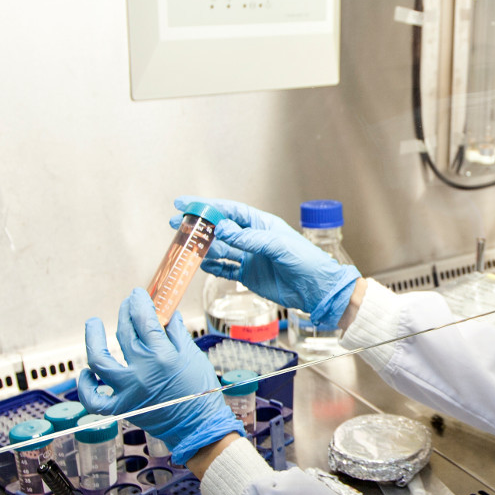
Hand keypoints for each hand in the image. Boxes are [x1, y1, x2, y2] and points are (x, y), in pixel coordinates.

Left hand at [81, 288, 243, 461]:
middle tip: (127, 305)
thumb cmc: (200, 391)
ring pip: (99, 360)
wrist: (198, 426)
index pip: (144, 319)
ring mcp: (127, 390)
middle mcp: (141, 372)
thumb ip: (176, 334)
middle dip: (125, 313)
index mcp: (161, 356)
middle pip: (124, 333)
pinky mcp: (121, 407)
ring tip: (93, 324)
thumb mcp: (192, 356)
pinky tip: (87, 372)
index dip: (139, 302)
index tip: (138, 295)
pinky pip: (94, 399)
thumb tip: (167, 315)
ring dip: (93, 339)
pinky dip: (86, 386)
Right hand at [177, 197, 359, 325]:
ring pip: (219, 249)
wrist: (317, 290)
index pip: (229, 211)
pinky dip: (212, 267)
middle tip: (177, 224)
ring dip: (204, 248)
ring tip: (190, 248)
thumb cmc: (308, 262)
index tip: (185, 204)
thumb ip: (250, 239)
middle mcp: (253, 238)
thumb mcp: (279, 246)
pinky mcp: (248, 275)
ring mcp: (249, 257)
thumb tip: (223, 229)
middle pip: (220, 229)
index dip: (207, 206)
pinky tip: (201, 264)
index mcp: (261, 224)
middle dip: (199, 226)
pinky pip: (225, 269)